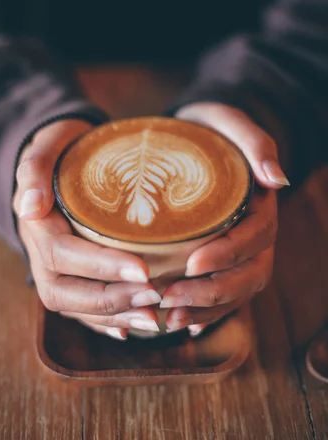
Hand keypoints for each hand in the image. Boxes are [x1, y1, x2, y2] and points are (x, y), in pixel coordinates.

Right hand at [13, 119, 160, 340]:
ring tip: (153, 318)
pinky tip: (130, 327)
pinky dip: (104, 321)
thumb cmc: (61, 148)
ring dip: (113, 316)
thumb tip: (30, 205)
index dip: (101, 265)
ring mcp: (53, 269)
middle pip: (66, 292)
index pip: (62, 254)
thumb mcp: (48, 145)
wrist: (60, 157)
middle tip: (155, 297)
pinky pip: (81, 307)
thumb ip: (35, 167)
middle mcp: (40, 253)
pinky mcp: (69, 275)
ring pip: (75, 306)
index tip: (143, 268)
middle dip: (111, 300)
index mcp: (36, 225)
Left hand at [162, 103, 287, 334]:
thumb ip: (256, 143)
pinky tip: (186, 324)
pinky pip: (226, 295)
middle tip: (170, 298)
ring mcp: (243, 250)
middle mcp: (256, 233)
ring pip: (238, 291)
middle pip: (249, 274)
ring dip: (206, 309)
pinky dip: (209, 313)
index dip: (227, 254)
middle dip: (212, 292)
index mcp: (260, 205)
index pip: (253, 238)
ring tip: (170, 319)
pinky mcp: (223, 259)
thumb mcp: (230, 122)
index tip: (192, 263)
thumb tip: (277, 179)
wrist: (201, 135)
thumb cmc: (212, 129)